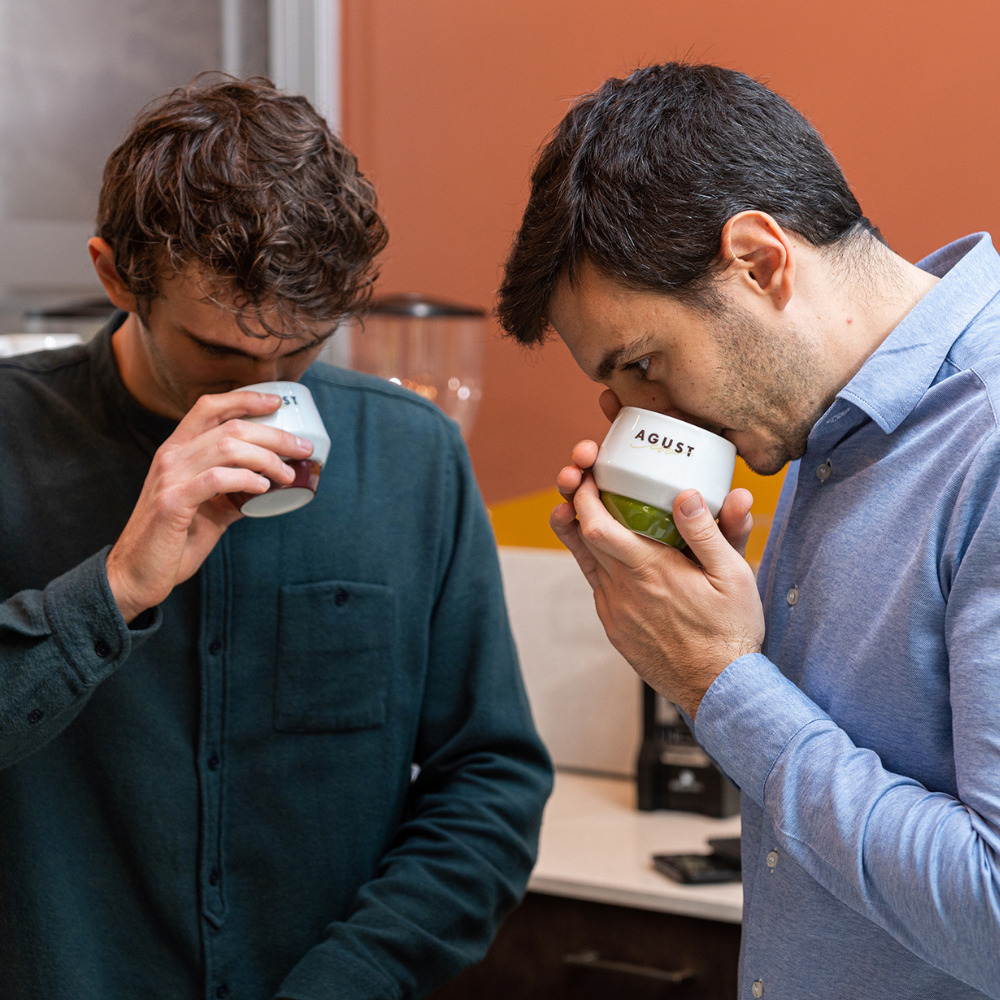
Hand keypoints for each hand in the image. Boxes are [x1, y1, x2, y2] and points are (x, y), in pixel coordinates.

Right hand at [106, 390, 314, 621]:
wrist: (136, 575)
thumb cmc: (172, 541)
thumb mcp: (208, 508)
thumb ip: (233, 491)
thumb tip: (269, 484)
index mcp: (177, 451)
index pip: (210, 408)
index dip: (245, 399)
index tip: (276, 403)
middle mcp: (171, 457)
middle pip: (230, 426)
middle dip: (274, 435)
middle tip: (302, 448)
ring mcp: (170, 477)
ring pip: (227, 447)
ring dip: (267, 458)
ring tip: (288, 474)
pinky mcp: (172, 502)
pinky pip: (216, 479)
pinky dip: (245, 479)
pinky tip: (263, 488)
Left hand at [551, 443, 762, 716]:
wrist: (719, 689)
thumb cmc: (730, 632)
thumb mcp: (733, 576)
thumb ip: (710, 532)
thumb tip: (688, 493)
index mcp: (650, 571)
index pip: (596, 526)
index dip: (583, 495)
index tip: (586, 473)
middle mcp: (622, 590)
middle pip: (581, 538)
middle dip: (576, 503)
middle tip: (582, 480)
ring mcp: (614, 611)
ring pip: (584, 562)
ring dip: (579, 532)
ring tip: (576, 507)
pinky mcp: (615, 627)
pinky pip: (598, 585)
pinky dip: (598, 562)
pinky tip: (613, 551)